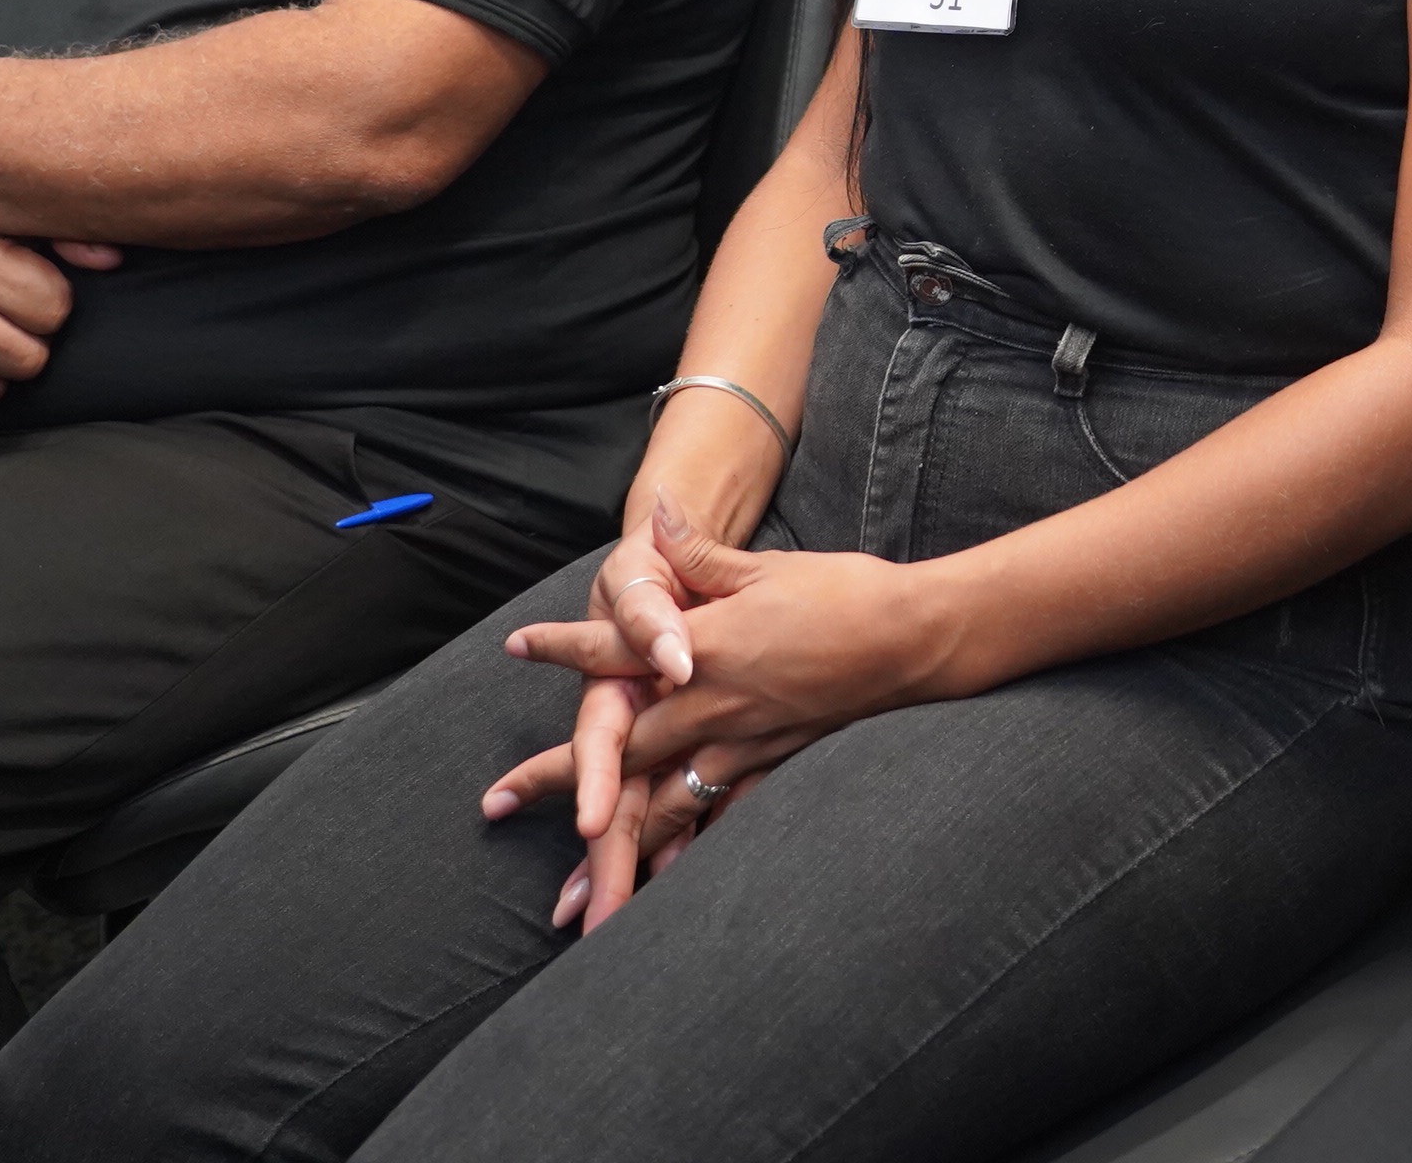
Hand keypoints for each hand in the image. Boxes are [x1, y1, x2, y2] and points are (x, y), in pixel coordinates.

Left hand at [484, 499, 949, 930]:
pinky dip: (686, 852)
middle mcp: (711, 703)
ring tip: (570, 897)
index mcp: (704, 646)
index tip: (517, 646)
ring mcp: (741, 744)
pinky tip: (661, 886)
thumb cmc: (844, 594)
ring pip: (661, 803)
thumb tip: (656, 512)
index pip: (617, 646)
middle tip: (496, 803)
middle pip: (618, 746)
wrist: (914, 640)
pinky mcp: (771, 766)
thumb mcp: (766, 567)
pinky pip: (718, 819)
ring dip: (611, 849)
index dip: (564, 645)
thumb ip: (701, 555)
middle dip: (555, 778)